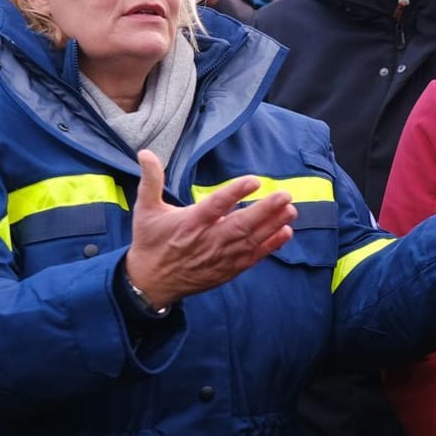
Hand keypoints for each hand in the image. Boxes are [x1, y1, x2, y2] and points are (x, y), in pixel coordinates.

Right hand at [124, 150, 296, 308]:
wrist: (150, 283)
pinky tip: (285, 233)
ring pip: (250, 240)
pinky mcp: (227, 270)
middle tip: (284, 194)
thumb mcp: (145, 209)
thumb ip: (150, 179)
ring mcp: (219, 257)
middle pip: (241, 224)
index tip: (254, 180)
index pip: (216, 205)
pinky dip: (270, 246)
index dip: (235, 192)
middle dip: (265, 210)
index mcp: (190, 222)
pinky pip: (252, 257)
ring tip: (291, 210)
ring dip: (272, 225)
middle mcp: (208, 240)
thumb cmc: (150, 242)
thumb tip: (145, 152)